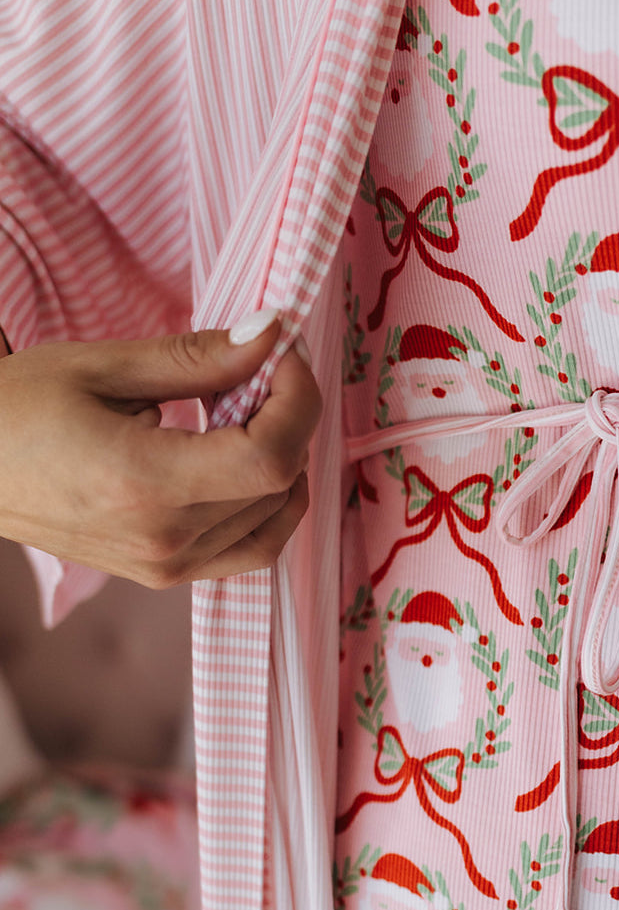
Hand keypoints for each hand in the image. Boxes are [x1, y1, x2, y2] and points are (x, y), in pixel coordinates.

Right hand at [0, 314, 320, 586]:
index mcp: (143, 485)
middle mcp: (163, 540)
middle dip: (293, 418)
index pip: (269, 459)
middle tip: (267, 366)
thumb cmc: (15, 409)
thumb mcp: (101, 367)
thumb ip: (195, 358)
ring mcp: (167, 567)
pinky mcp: (166, 575)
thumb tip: (270, 334)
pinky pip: (249, 548)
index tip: (285, 353)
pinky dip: (266, 503)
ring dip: (283, 459)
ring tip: (247, 408)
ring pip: (275, 520)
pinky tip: (241, 456)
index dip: (298, 402)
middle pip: (279, 486)